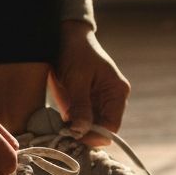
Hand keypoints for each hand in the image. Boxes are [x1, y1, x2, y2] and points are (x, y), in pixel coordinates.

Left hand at [49, 21, 130, 146]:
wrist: (64, 36)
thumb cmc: (75, 52)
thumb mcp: (76, 79)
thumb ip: (81, 106)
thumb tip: (82, 131)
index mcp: (116, 92)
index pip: (111, 126)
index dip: (94, 136)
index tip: (73, 138)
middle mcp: (111, 99)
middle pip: (101, 129)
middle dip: (83, 135)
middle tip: (62, 136)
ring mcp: (99, 102)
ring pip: (90, 128)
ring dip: (75, 131)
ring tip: (59, 130)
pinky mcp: (86, 102)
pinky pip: (81, 121)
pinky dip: (70, 125)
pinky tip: (58, 124)